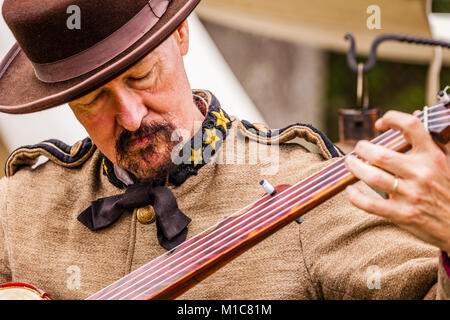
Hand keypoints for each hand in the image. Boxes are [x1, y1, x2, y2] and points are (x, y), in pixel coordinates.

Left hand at [344, 110, 449, 251]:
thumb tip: (418, 113)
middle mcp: (421, 173)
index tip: (380, 124)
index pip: (412, 126)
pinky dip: (356, 197)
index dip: (392, 119)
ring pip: (373, 177)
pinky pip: (371, 204)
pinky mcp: (402, 214)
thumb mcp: (447, 163)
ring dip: (355, 168)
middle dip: (362, 149)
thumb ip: (433, 140)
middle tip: (358, 149)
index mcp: (432, 157)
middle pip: (381, 155)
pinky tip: (350, 191)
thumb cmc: (448, 191)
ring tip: (350, 163)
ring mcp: (411, 195)